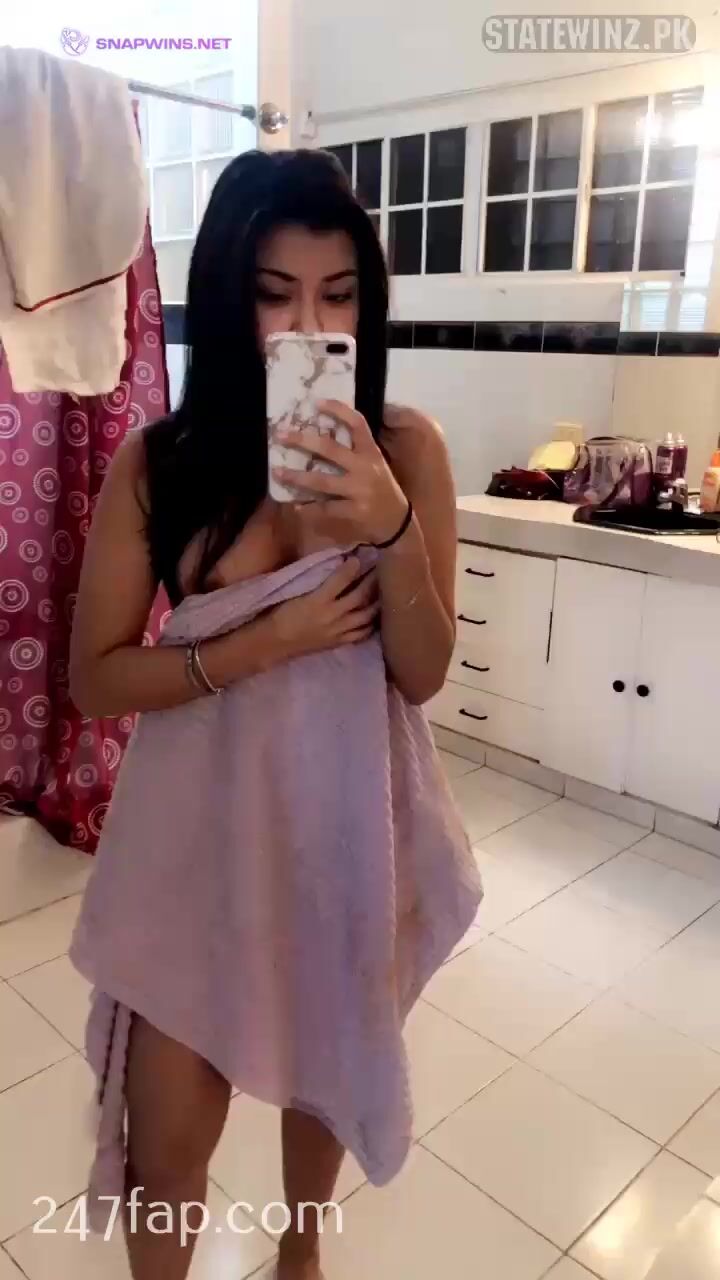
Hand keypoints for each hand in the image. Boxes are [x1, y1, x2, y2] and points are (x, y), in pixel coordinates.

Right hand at [266, 556, 378, 660]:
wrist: (274, 642)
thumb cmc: (281, 614)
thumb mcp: (295, 594)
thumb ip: (316, 582)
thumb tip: (333, 567)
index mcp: (317, 600)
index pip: (340, 580)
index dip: (351, 567)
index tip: (358, 558)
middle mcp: (332, 616)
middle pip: (359, 596)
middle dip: (371, 581)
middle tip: (379, 569)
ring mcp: (338, 631)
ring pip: (366, 615)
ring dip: (376, 602)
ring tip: (383, 591)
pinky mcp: (339, 642)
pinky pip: (361, 633)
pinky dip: (371, 624)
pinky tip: (374, 616)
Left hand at [272, 400, 408, 545]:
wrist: (398, 522)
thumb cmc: (382, 489)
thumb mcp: (376, 465)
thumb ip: (355, 452)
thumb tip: (321, 434)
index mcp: (371, 453)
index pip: (357, 424)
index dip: (338, 410)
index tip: (316, 401)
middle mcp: (365, 469)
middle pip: (330, 449)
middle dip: (303, 441)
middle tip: (280, 434)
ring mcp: (359, 491)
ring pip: (322, 482)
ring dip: (296, 477)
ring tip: (276, 472)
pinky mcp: (354, 512)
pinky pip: (325, 508)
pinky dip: (309, 507)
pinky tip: (296, 506)